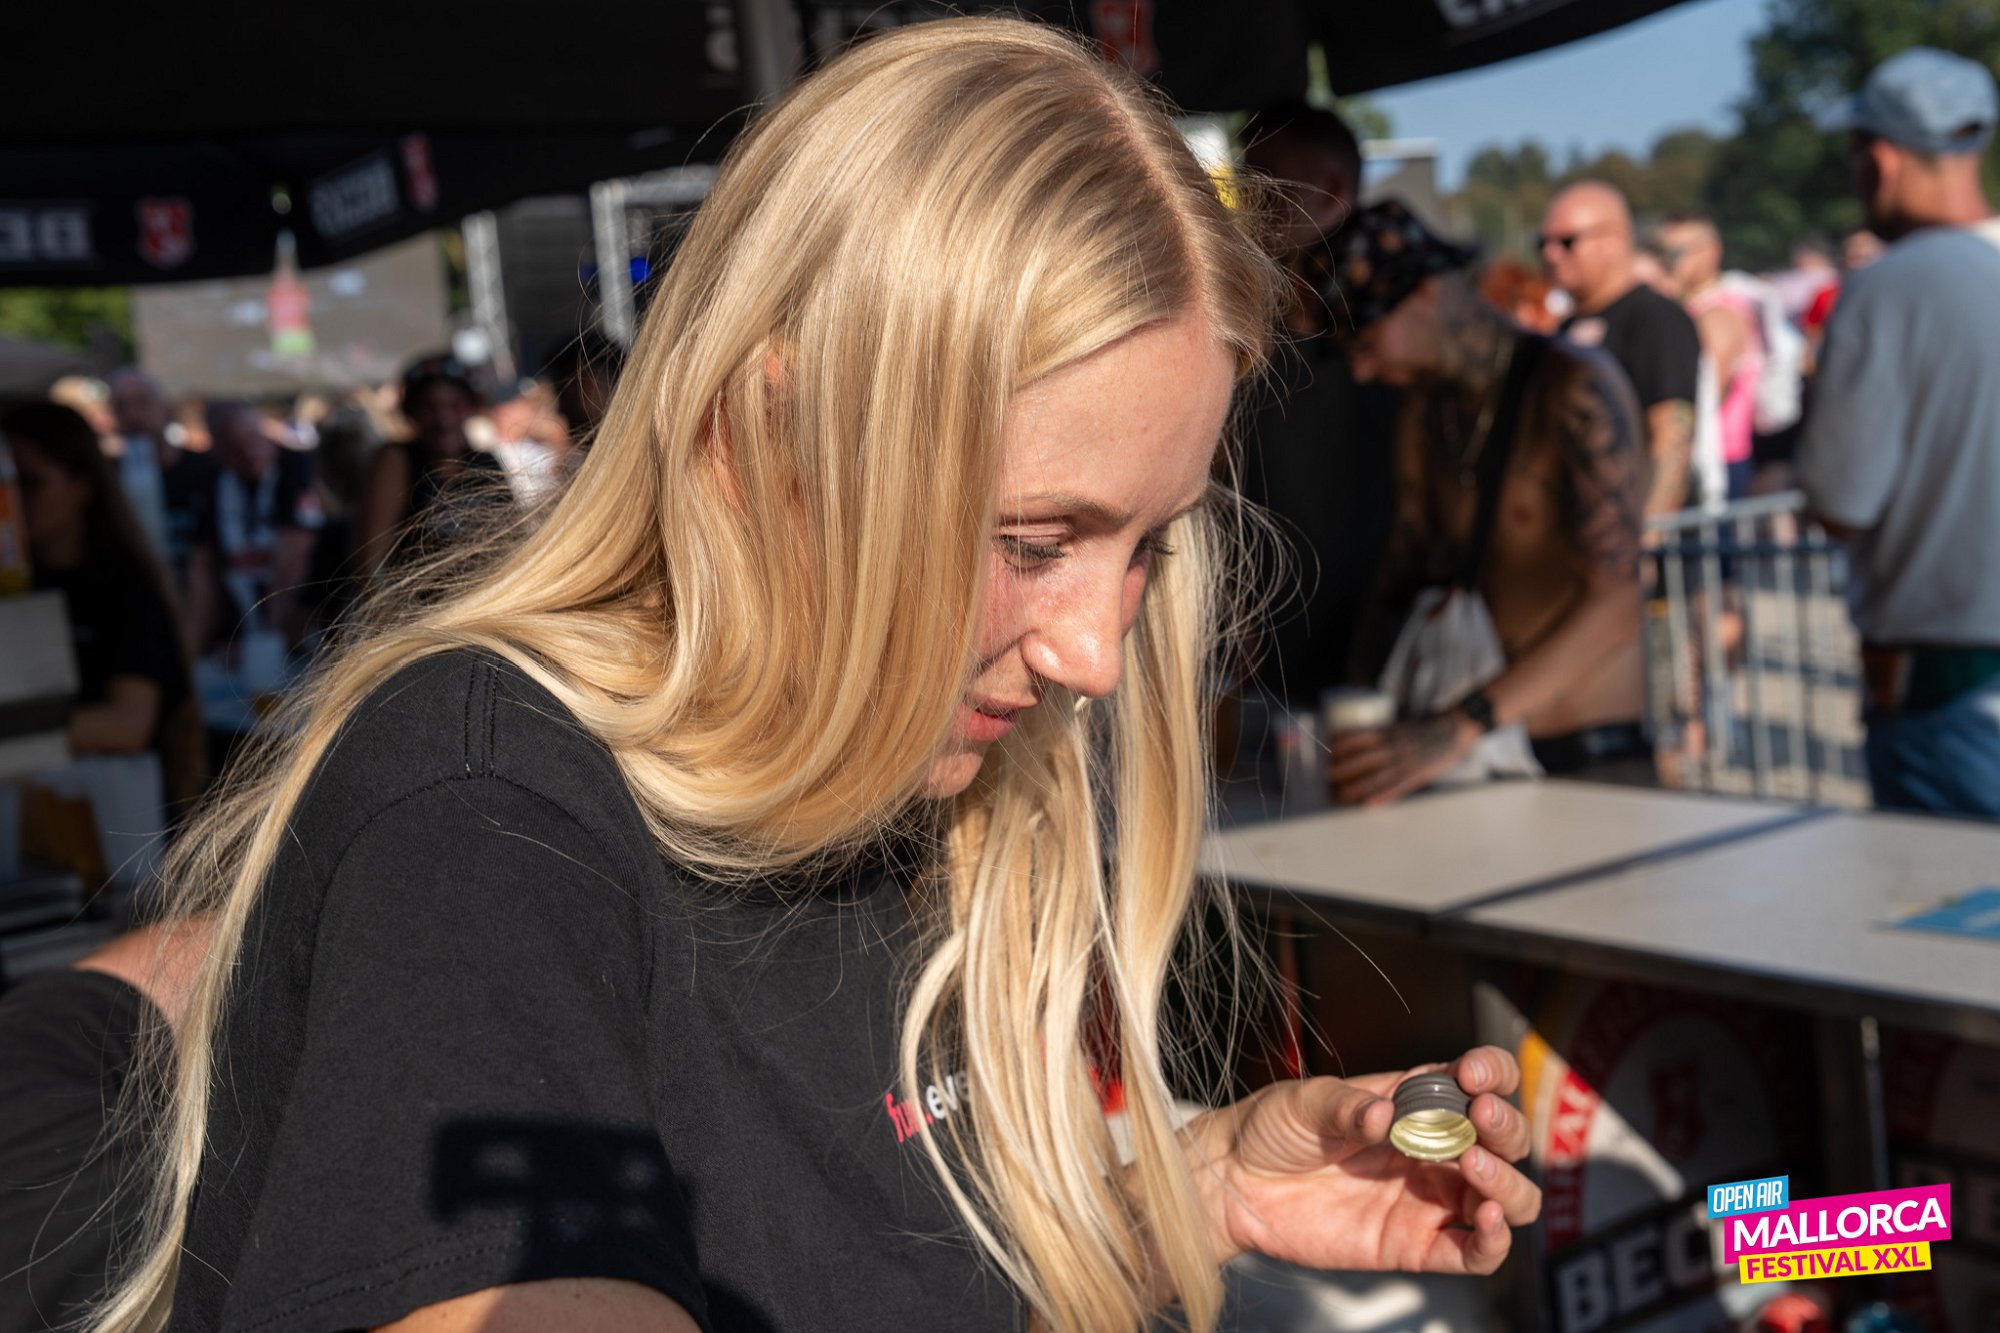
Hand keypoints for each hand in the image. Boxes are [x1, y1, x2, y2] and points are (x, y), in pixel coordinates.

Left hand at [1189, 1047, 1539, 1275]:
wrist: (1236, 1185)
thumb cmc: (1274, 1130)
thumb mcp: (1306, 1101)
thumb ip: (1347, 1105)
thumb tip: (1384, 1116)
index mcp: (1417, 1100)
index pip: (1483, 1080)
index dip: (1494, 1073)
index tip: (1473, 1075)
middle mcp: (1435, 1148)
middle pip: (1506, 1140)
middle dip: (1506, 1128)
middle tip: (1478, 1121)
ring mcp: (1430, 1199)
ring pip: (1508, 1199)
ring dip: (1508, 1184)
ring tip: (1473, 1168)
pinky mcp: (1416, 1246)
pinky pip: (1475, 1253)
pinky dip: (1494, 1240)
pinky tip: (1484, 1218)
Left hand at [1329, 713, 1478, 805]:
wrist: (1453, 729)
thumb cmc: (1424, 729)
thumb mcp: (1400, 726)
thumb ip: (1383, 735)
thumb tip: (1359, 743)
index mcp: (1389, 732)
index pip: (1359, 737)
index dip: (1341, 745)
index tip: (1326, 753)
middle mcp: (1394, 746)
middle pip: (1364, 758)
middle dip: (1343, 768)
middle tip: (1325, 777)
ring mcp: (1405, 761)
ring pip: (1376, 776)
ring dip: (1357, 787)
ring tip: (1341, 796)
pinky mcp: (1417, 774)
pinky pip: (1396, 787)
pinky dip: (1382, 796)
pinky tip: (1368, 805)